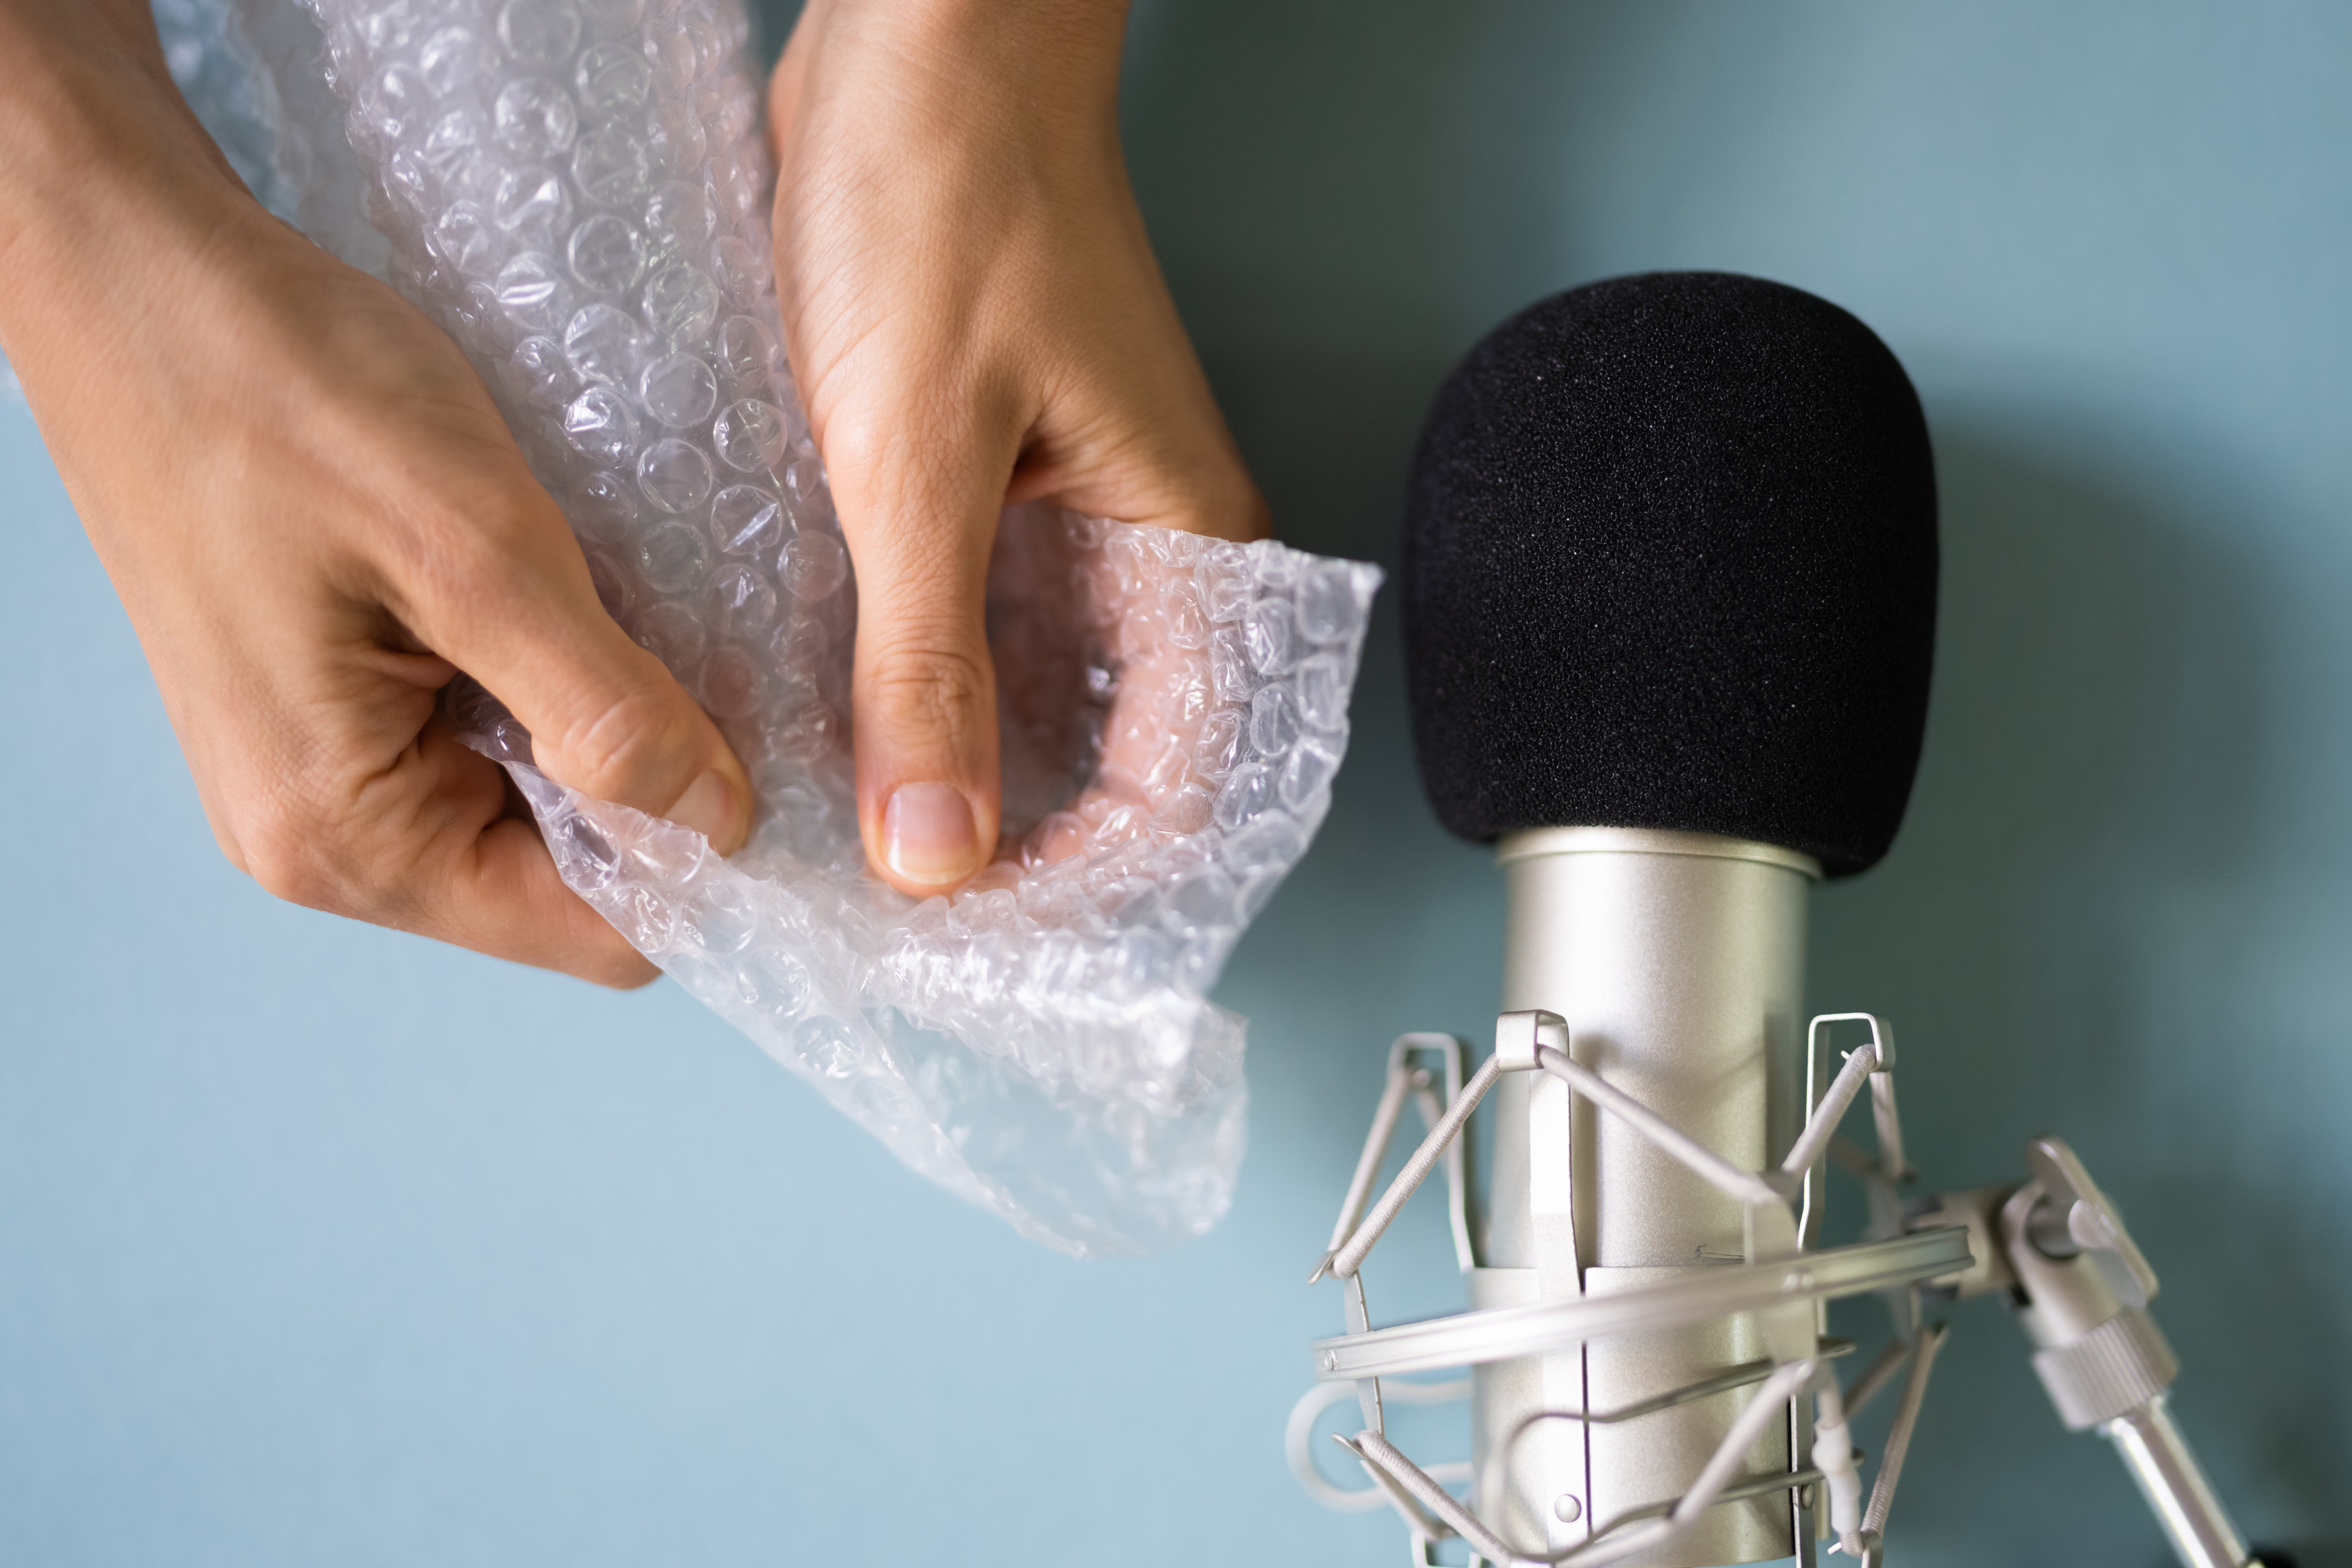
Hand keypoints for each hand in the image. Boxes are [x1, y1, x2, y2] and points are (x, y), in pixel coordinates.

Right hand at [0, 1, 752, 985]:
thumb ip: (605, 709)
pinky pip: (483, 737)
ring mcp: (319, 771)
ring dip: (607, 728)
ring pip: (535, 804)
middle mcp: (326, 837)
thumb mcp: (476, 550)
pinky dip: (549, 684)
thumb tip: (719, 823)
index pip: (594, 936)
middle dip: (658, 791)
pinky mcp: (329, 702)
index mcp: (349, 836)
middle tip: (724, 667)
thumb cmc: (279, 391)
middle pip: (566, 882)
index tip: (782, 767)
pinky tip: (575, 599)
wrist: (133, 271)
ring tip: (640, 616)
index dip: (706, 865)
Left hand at [768, 0, 1267, 896]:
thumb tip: (933, 854)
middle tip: (893, 908)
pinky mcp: (986, 481)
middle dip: (1013, 844)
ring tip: (847, 838)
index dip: (1089, 883)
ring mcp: (1066, 517)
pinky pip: (964, 623)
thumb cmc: (946, 203)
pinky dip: (907, 682)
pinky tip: (828, 719)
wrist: (914, 37)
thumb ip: (924, 664)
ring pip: (1031, 698)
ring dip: (952, 769)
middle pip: (1111, 760)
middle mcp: (1142, 549)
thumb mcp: (915, 456)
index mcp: (1182, 548)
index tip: (972, 936)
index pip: (1181, 785)